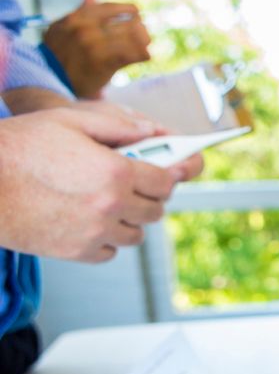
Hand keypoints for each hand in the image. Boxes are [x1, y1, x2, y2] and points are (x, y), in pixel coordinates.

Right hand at [0, 105, 200, 261]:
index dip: (166, 175)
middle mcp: (111, 206)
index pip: (166, 182)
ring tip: (107, 203)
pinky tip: (87, 220)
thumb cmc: (18, 146)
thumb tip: (152, 133)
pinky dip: (105, 239)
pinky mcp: (75, 252)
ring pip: (135, 234)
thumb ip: (117, 125)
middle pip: (155, 210)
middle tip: (132, 186)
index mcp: (116, 172)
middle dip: (148, 197)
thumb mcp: (68, 120)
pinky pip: (109, 252)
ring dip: (128, 220)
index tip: (160, 172)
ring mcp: (94, 233)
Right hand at [41, 0, 151, 97]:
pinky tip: (145, 56)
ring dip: (143, 41)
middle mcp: (87, 29)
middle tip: (143, 34)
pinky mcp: (104, 63)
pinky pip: (134, 54)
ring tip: (144, 45)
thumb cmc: (58, 52)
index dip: (128, 10)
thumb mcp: (63, 27)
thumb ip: (80, 11)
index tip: (136, 13)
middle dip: (139, 27)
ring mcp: (95, 46)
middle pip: (127, 22)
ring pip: (134, 37)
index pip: (111, 7)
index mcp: (78, 17)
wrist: (50, 78)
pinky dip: (143, 54)